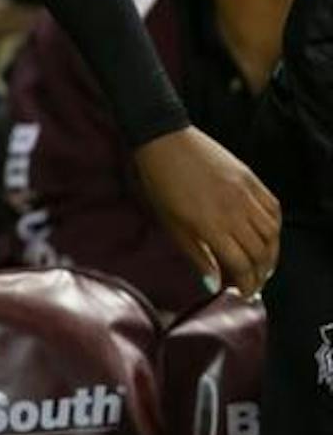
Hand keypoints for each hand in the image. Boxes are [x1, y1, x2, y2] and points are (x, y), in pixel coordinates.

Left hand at [133, 127, 279, 294]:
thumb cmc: (160, 183)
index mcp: (211, 226)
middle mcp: (234, 211)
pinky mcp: (251, 179)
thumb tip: (213, 284)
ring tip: (262, 264)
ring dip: (271, 254)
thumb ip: (196, 255)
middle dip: (260, 274)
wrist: (164, 141)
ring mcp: (246, 194)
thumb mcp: (171, 224)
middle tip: (254, 283)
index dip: (246, 284)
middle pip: (260, 253)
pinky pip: (273, 208)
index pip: (241, 265)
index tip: (243, 293)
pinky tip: (266, 236)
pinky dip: (275, 227)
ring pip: (272, 234)